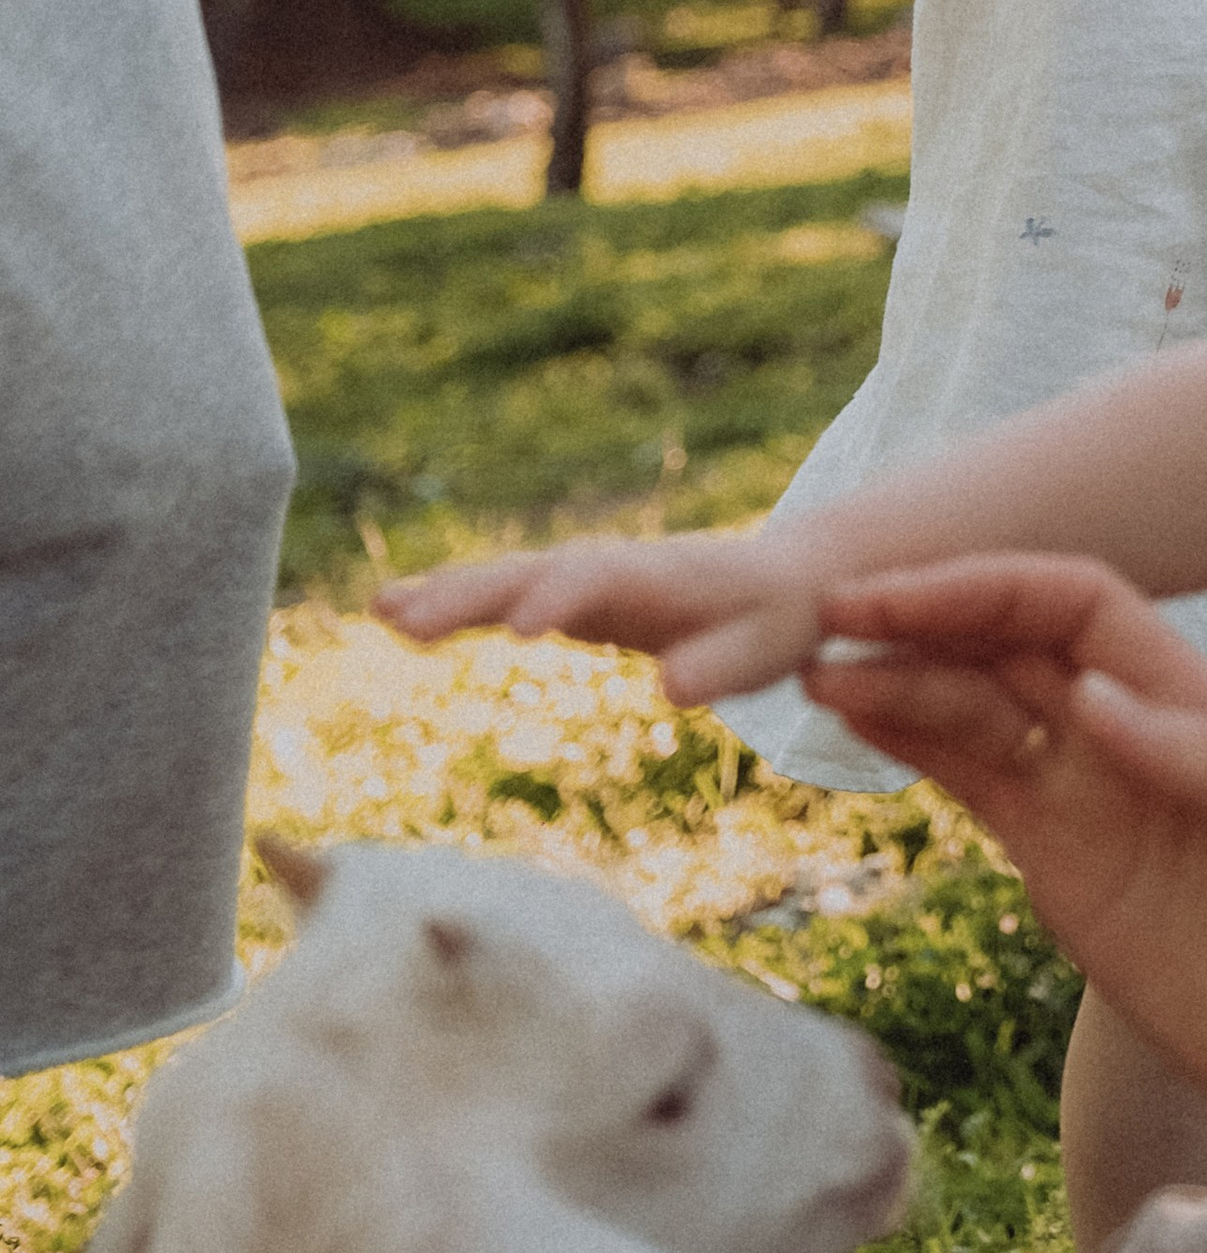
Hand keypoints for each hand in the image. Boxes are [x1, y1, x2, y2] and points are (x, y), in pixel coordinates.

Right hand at [377, 518, 827, 688]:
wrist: (779, 579)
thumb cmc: (777, 620)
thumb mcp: (766, 648)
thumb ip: (722, 666)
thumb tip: (673, 689)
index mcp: (660, 575)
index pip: (601, 581)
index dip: (562, 599)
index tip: (520, 628)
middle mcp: (610, 564)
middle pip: (532, 572)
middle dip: (472, 594)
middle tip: (406, 619)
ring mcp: (582, 575)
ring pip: (503, 577)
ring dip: (445, 593)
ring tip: (381, 611)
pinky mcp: (564, 594)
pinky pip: (498, 593)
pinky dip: (448, 600)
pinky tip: (390, 615)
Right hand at [813, 556, 1206, 1146]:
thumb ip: (1203, 764)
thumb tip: (1094, 697)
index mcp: (1196, 700)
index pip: (1077, 604)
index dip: (988, 587)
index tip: (903, 594)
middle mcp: (1129, 728)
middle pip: (1006, 640)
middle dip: (920, 616)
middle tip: (824, 613)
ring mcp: (1087, 790)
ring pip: (973, 704)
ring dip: (898, 677)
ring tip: (813, 667)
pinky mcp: (1057, 857)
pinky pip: (971, 777)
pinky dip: (910, 741)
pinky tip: (851, 716)